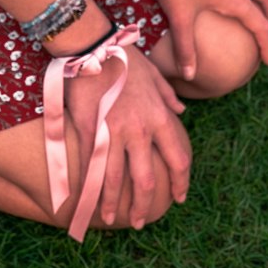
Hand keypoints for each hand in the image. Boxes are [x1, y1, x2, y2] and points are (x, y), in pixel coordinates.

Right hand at [64, 43, 190, 228]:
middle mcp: (139, 130)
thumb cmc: (125, 58)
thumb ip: (168, 96)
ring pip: (114, 178)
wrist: (93, 46)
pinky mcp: (89, 130)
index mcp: (159, 117)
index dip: (180, 182)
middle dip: (143, 204)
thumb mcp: (154, 74)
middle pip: (145, 178)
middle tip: (140, 221)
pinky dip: (89, 185)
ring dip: (113, 202)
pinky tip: (86, 199)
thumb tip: (180, 110)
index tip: (178, 197)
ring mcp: (113, 132)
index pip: (177, 158)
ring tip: (111, 218)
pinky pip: (90, 165)